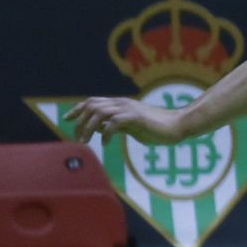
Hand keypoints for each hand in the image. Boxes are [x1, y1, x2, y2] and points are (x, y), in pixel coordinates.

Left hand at [65, 96, 186, 144]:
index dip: (77, 109)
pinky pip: (114, 122)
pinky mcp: (136, 117)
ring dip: (88, 128)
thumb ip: (115, 126)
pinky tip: (106, 144)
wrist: (179, 125)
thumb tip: (97, 128)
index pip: (92, 102)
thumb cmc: (158, 129)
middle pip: (91, 105)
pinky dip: (106, 133)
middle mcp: (122, 103)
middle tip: (78, 138)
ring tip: (85, 142)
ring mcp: (128, 109)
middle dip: (79, 121)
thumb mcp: (131, 127)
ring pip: (99, 112)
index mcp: (120, 104)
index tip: (67, 119)